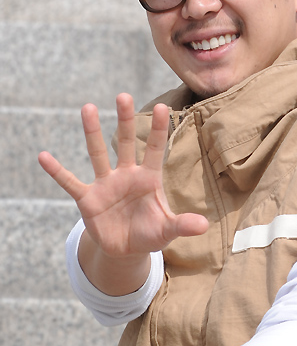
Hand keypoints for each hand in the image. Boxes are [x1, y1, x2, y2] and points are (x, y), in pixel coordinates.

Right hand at [38, 94, 207, 287]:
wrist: (126, 250)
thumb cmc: (149, 234)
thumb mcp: (167, 230)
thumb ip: (183, 225)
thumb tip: (203, 225)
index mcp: (148, 179)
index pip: (155, 149)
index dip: (158, 130)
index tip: (162, 107)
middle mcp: (126, 175)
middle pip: (126, 143)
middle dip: (125, 121)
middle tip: (123, 95)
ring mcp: (106, 184)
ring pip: (97, 153)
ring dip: (92, 132)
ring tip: (88, 107)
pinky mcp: (88, 199)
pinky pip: (70, 182)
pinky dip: (57, 171)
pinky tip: (43, 156)